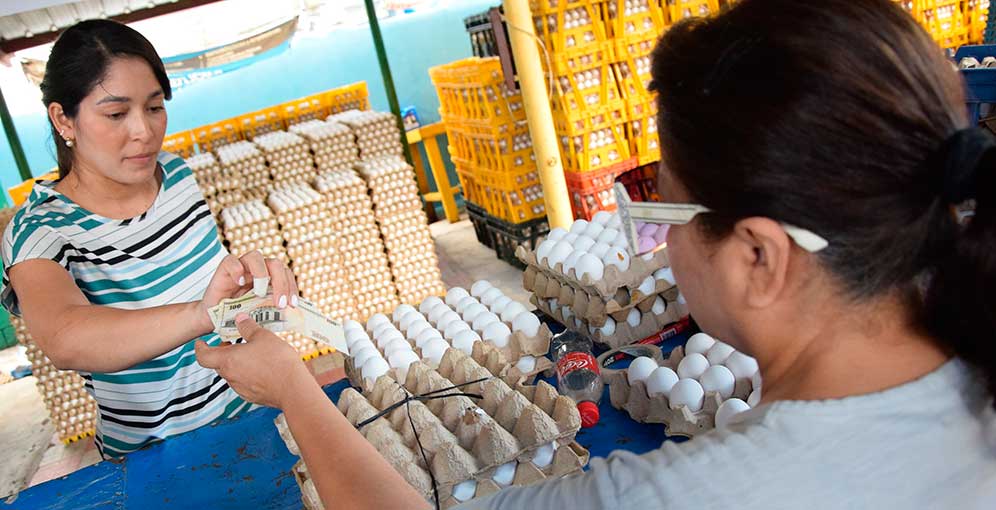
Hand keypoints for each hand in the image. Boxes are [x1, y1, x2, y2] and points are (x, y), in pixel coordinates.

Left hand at [195, 313, 313, 408]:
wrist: (293, 388)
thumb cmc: (277, 361)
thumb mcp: (263, 336)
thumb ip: (248, 326)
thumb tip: (240, 319)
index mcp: (228, 360)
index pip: (203, 356)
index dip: (200, 348)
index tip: (201, 342)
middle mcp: (230, 376)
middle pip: (218, 364)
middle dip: (223, 352)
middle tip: (234, 342)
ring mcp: (240, 388)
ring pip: (232, 373)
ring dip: (238, 363)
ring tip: (253, 354)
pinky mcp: (252, 396)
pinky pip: (245, 382)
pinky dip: (249, 374)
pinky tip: (263, 368)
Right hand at [197, 251, 299, 332]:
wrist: (214, 319)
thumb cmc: (239, 316)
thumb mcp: (260, 314)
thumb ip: (274, 310)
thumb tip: (296, 317)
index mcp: (269, 278)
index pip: (286, 274)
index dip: (292, 287)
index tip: (293, 305)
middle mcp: (257, 269)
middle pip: (275, 264)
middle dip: (281, 283)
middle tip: (280, 304)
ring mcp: (241, 266)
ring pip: (256, 256)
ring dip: (262, 274)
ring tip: (260, 293)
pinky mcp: (224, 268)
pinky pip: (231, 260)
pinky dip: (237, 270)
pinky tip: (240, 282)